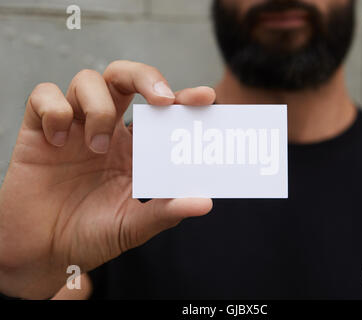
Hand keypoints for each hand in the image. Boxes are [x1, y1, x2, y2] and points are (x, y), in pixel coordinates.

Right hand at [0, 60, 215, 298]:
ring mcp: (73, 126)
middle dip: (145, 77)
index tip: (205, 98)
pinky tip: (58, 141)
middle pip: (124, 77)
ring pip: (86, 80)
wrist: (44, 253)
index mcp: (133, 147)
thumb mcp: (134, 225)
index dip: (182, 96)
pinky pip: (43, 96)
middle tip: (161, 99)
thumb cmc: (91, 235)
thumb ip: (166, 212)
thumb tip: (205, 203)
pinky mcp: (39, 130)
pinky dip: (54, 111)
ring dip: (98, 107)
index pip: (159, 107)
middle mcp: (106, 129)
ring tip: (96, 146)